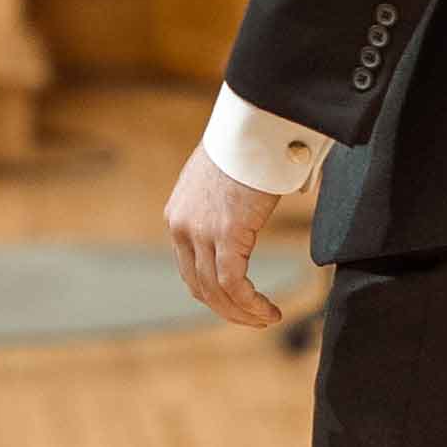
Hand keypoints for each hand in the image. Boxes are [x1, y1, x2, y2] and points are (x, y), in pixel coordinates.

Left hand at [166, 152, 288, 330]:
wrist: (251, 127)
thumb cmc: (245, 147)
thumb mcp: (219, 182)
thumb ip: (222, 205)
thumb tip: (245, 213)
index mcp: (177, 217)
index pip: (188, 270)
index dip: (213, 294)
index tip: (237, 304)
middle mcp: (181, 227)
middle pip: (199, 286)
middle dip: (227, 309)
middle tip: (254, 318)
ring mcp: (201, 232)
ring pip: (217, 291)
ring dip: (243, 312)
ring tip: (267, 318)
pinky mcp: (226, 234)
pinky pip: (234, 284)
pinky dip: (251, 304)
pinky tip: (269, 311)